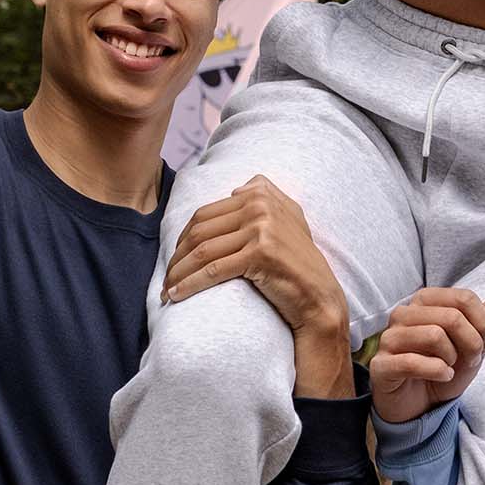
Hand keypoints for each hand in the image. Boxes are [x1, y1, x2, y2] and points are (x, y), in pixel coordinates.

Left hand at [162, 176, 352, 396]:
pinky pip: (213, 269)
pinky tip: (176, 295)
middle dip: (176, 256)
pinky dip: (190, 284)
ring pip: (203, 250)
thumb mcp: (290, 218)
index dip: (182, 237)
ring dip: (178, 272)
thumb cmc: (300, 262)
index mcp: (261, 194)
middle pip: (200, 230)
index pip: (206, 213)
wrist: (319, 295)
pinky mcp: (260, 254)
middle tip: (165, 276)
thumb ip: (266, 195)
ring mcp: (261, 228)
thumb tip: (237, 189)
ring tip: (166, 290)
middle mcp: (260, 206)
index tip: (173, 257)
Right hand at [369, 287, 484, 426]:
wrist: (420, 405)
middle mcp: (403, 313)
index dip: (484, 323)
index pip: (464, 298)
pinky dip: (437, 371)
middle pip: (452, 317)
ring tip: (452, 367)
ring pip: (434, 335)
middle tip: (471, 360)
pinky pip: (413, 362)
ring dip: (453, 357)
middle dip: (472, 343)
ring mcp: (389, 338)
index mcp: (424, 301)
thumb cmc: (444, 368)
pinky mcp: (381, 365)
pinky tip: (443, 376)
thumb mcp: (472, 346)